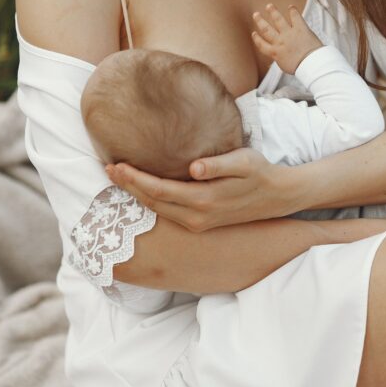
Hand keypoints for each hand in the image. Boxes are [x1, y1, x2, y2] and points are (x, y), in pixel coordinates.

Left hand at [105, 147, 295, 231]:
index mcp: (203, 200)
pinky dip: (150, 201)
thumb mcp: (244, 162)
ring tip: (119, 177)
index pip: (158, 190)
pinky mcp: (200, 223)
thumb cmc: (260, 173)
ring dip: (136, 194)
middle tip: (107, 168)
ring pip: (157, 210)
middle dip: (127, 186)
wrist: (278, 197)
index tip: (115, 165)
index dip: (134, 179)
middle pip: (152, 202)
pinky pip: (167, 213)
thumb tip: (195, 167)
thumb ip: (219, 164)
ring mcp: (197, 223)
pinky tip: (142, 190)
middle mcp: (196, 217)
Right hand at [251, 3, 322, 74]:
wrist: (310, 64)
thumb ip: (280, 60)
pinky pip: (295, 17)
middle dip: (260, 21)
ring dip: (273, 12)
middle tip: (256, 14)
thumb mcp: (285, 67)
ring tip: (269, 6)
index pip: (262, 45)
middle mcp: (279, 41)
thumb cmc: (300, 68)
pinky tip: (291, 7)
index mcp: (275, 52)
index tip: (254, 33)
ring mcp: (289, 34)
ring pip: (278, 20)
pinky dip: (293, 11)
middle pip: (266, 29)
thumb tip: (277, 60)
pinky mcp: (300, 29)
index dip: (257, 38)